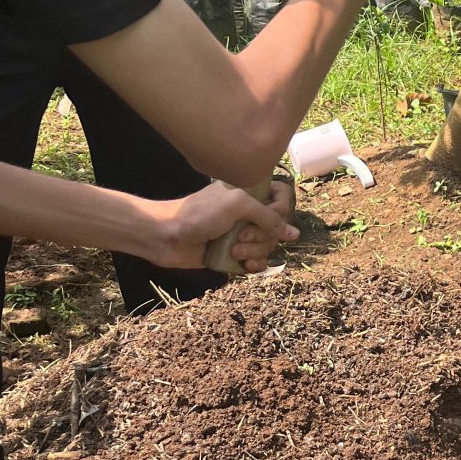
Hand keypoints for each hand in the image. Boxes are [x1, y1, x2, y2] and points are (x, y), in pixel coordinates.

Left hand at [145, 183, 297, 271]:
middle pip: (277, 227)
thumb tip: (294, 234)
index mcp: (250, 194)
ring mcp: (242, 234)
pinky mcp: (235, 255)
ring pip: (268, 246)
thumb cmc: (198, 214)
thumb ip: (268, 216)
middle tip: (239, 236)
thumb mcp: (237, 205)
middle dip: (262, 236)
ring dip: (254, 251)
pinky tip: (243, 265)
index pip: (282, 199)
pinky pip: (258, 262)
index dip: (281, 210)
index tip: (271, 215)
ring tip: (233, 250)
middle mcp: (248, 214)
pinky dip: (254, 265)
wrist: (166, 237)